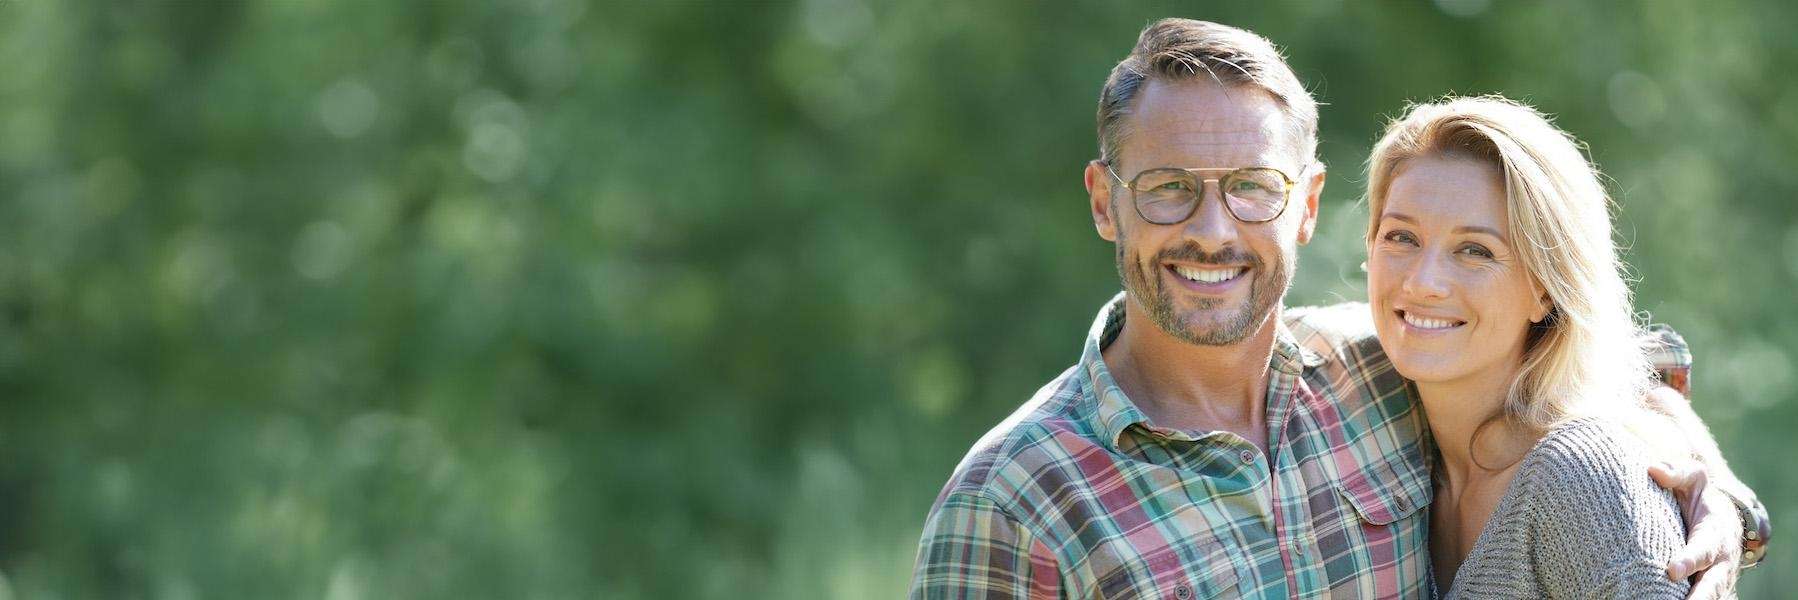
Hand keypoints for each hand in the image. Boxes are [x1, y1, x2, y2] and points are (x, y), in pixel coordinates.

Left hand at [1649, 459, 1741, 598]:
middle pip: (1712, 584)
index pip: (1703, 550)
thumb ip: (1676, 473)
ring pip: (1710, 596)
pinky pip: (1700, 598)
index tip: (1672, 570)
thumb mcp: (1691, 479)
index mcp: (1716, 534)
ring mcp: (1715, 577)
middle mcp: (1720, 561)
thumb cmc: (1698, 495)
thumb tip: (1653, 470)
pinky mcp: (1705, 587)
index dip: (1689, 561)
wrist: (1717, 516)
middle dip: (1700, 597)